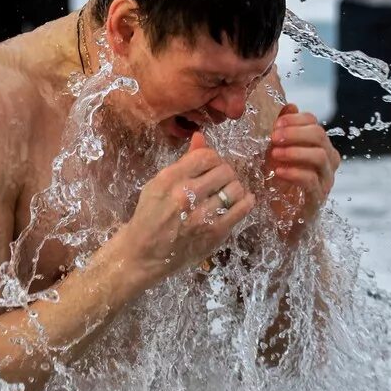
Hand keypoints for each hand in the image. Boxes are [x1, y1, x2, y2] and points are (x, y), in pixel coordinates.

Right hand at [121, 132, 255, 287]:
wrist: (144, 253)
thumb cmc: (149, 216)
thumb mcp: (158, 184)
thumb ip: (183, 162)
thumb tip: (201, 137)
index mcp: (170, 179)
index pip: (206, 156)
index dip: (213, 159)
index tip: (211, 167)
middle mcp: (186, 195)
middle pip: (225, 170)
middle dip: (225, 173)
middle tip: (220, 181)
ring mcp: (202, 215)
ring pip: (236, 188)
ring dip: (235, 188)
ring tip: (227, 193)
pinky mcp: (215, 232)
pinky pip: (242, 209)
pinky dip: (245, 201)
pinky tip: (240, 201)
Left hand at [263, 104, 340, 238]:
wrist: (282, 221)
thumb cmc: (279, 185)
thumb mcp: (275, 154)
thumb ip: (283, 132)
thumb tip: (290, 105)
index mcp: (319, 147)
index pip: (315, 123)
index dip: (295, 120)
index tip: (276, 124)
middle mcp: (328, 162)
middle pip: (320, 136)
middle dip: (295, 133)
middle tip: (273, 137)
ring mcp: (325, 180)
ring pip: (320, 156)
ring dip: (295, 151)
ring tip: (274, 153)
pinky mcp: (317, 199)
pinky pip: (311, 180)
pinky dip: (294, 172)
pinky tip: (279, 171)